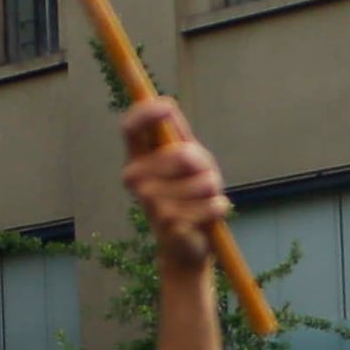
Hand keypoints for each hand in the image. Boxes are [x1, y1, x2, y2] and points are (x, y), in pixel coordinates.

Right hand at [121, 102, 231, 265]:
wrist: (187, 245)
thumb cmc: (189, 196)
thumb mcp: (189, 162)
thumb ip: (179, 135)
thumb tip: (167, 104)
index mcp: (138, 160)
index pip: (131, 128)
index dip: (147, 113)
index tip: (166, 107)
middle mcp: (136, 179)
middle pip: (181, 155)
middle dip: (203, 165)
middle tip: (201, 180)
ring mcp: (150, 202)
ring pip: (202, 182)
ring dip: (212, 190)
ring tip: (203, 200)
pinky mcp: (169, 224)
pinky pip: (211, 204)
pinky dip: (218, 208)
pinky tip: (208, 215)